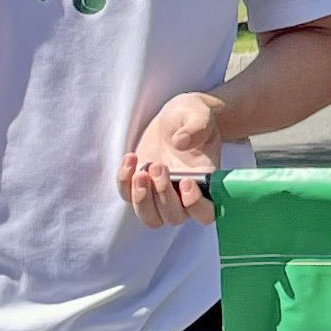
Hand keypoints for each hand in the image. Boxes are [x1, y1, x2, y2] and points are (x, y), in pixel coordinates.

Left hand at [120, 90, 227, 227]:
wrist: (175, 116)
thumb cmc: (192, 115)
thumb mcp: (199, 113)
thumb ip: (196, 126)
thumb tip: (180, 142)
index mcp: (206, 182)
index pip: (205, 212)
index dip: (195, 205)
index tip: (185, 181)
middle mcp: (184, 195)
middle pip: (174, 217)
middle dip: (163, 195)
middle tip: (157, 166)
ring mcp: (160, 193)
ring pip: (151, 217)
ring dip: (142, 199)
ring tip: (139, 172)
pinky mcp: (140, 185)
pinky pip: (127, 195)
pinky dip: (124, 182)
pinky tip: (130, 158)